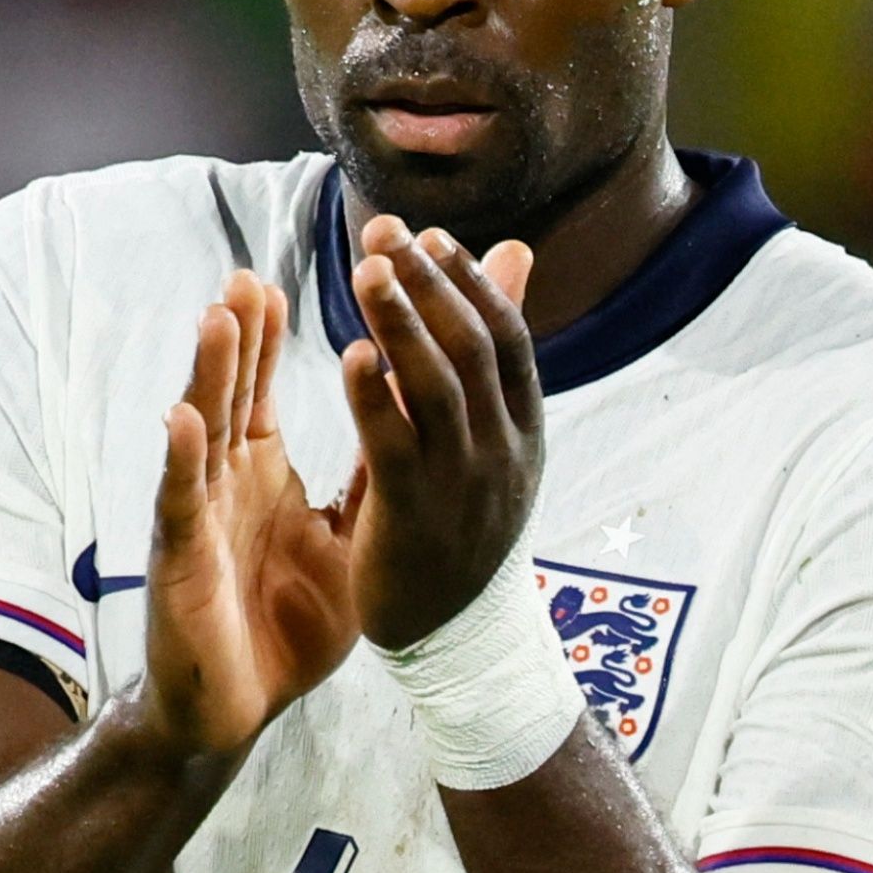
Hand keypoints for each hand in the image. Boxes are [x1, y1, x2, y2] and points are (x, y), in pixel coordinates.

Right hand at [141, 271, 362, 756]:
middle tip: (247, 278)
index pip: (260, 391)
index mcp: (258, 474)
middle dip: (238, 337)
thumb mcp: (346, 538)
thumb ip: (368, 475)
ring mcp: (198, 515)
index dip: (267, 339)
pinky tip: (181, 418)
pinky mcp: (180, 558)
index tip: (277, 281)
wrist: (238, 708)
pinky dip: (180, 459)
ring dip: (209, 374)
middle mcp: (223, 482)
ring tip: (219, 317)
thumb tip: (405, 417)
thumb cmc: (286, 624)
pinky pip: (182, 502)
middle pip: (229, 395)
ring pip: (200, 433)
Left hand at [339, 217, 540, 649]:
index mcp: (524, 428)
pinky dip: (375, 398)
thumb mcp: (493, 434)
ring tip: (367, 271)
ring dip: (403, 324)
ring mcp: (465, 485)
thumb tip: (513, 250)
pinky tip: (348, 356)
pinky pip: (398, 447)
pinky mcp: (417, 518)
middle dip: (429, 284)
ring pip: (438, 388)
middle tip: (383, 232)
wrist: (457, 639)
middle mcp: (504, 450)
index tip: (429, 235)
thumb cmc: (465, 525)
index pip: (508, 336)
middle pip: (473, 348)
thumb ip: (490, 346)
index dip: (470, 281)